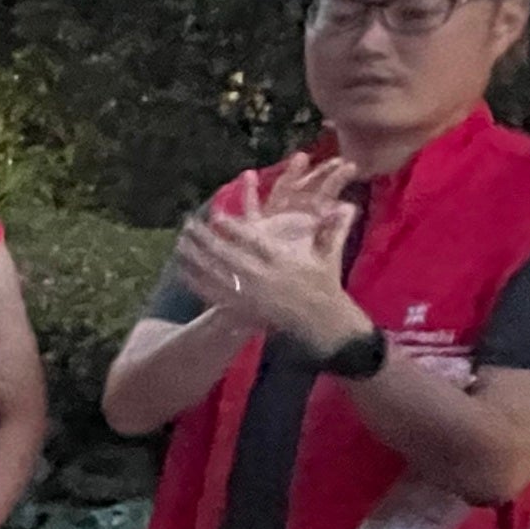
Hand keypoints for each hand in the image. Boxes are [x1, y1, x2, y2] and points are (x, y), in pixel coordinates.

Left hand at [185, 185, 366, 354]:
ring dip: (196, 258)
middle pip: (227, 255)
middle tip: (188, 224)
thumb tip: (349, 205)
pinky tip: (182, 270)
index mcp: (282, 261)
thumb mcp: (329, 256)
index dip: (233, 228)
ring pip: (216, 274)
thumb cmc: (324, 284)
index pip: (253, 241)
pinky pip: (214, 294)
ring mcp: (251, 295)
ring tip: (179, 243)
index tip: (216, 215)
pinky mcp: (243, 309)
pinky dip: (197, 281)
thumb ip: (334, 229)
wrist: (322, 323)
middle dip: (205, 239)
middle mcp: (264, 278)